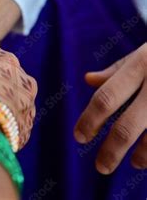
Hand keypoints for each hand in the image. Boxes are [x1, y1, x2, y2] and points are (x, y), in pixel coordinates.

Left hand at [74, 43, 146, 173]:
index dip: (90, 120)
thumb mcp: (145, 52)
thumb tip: (88, 80)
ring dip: (143, 155)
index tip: (79, 137)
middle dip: (112, 151)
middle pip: (128, 126)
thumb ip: (118, 69)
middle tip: (101, 167)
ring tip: (135, 162)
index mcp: (142, 64)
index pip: (107, 98)